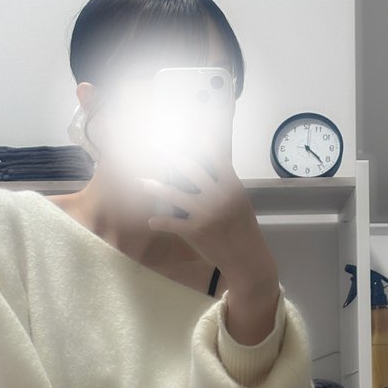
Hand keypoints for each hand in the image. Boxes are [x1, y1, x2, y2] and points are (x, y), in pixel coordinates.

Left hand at [135, 135, 278, 295]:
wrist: (247, 258)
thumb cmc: (244, 229)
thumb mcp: (239, 202)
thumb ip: (224, 185)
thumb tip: (207, 170)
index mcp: (232, 186)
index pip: (216, 156)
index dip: (202, 141)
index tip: (188, 129)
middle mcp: (218, 195)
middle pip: (190, 168)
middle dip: (169, 155)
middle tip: (153, 146)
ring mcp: (206, 212)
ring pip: (174, 193)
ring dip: (154, 186)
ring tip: (141, 182)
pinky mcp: (196, 231)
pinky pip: (171, 222)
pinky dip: (159, 221)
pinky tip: (151, 221)